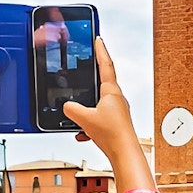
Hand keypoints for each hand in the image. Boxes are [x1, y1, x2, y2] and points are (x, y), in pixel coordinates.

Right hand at [63, 38, 136, 158]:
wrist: (124, 153)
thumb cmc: (112, 134)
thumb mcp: (85, 119)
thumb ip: (72, 110)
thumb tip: (67, 107)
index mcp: (111, 92)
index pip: (106, 65)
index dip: (101, 50)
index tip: (98, 39)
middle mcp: (116, 99)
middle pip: (102, 82)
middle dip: (91, 78)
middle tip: (85, 67)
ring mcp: (117, 111)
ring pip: (98, 103)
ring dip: (87, 108)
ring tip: (78, 116)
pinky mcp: (115, 123)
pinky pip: (99, 119)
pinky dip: (88, 125)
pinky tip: (82, 134)